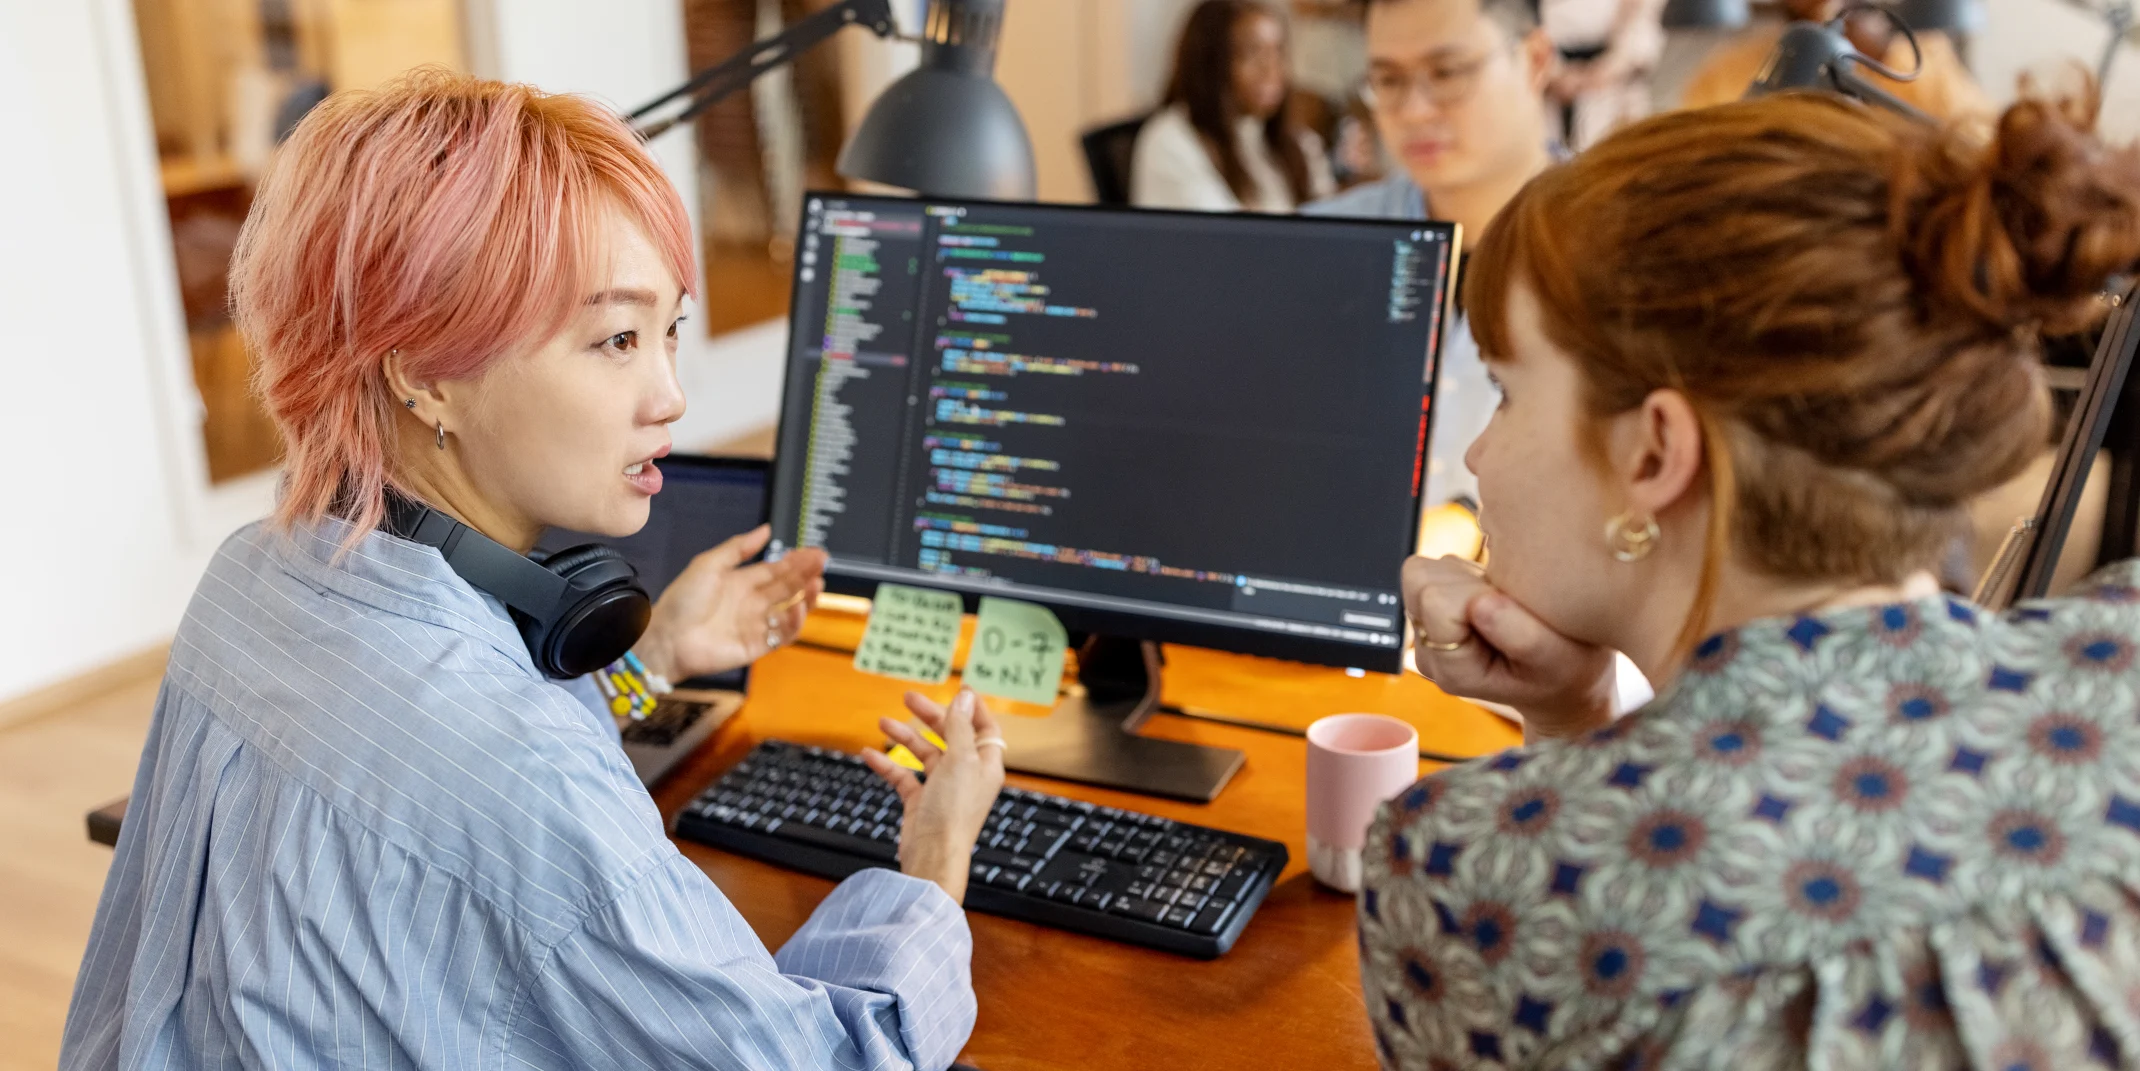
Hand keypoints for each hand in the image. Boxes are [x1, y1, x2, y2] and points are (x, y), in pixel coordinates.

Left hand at [634, 526, 825, 682]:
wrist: (667, 637)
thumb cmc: (682, 600)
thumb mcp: (709, 564)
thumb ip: (739, 548)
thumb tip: (765, 529)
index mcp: (740, 582)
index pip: (775, 570)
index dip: (795, 561)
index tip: (814, 552)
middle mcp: (751, 603)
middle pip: (787, 588)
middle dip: (806, 575)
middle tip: (822, 563)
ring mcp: (755, 625)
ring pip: (789, 611)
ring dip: (806, 598)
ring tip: (816, 585)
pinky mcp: (756, 646)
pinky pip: (781, 635)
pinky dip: (794, 623)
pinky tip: (798, 608)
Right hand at [860, 689, 1006, 902]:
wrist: (932, 856)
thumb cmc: (953, 812)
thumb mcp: (960, 760)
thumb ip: (959, 727)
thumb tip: (965, 697)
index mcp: (984, 764)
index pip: (983, 727)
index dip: (972, 708)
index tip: (958, 689)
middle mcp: (966, 774)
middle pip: (950, 735)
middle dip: (929, 716)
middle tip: (908, 698)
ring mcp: (942, 789)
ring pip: (924, 754)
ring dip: (905, 737)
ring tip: (883, 723)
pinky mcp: (920, 803)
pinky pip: (903, 776)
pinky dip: (887, 765)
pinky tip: (869, 755)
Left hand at [1403, 555, 1615, 741]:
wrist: (1561, 675)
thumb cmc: (1564, 670)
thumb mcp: (1557, 660)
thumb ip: (1523, 638)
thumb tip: (1479, 603)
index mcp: (1452, 670)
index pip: (1436, 603)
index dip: (1474, 592)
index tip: (1509, 606)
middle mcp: (1429, 650)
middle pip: (1420, 580)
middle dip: (1466, 581)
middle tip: (1507, 602)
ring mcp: (1427, 628)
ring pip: (1425, 570)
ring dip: (1466, 576)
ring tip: (1503, 601)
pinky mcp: (1434, 607)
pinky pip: (1438, 568)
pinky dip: (1468, 574)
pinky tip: (1494, 596)